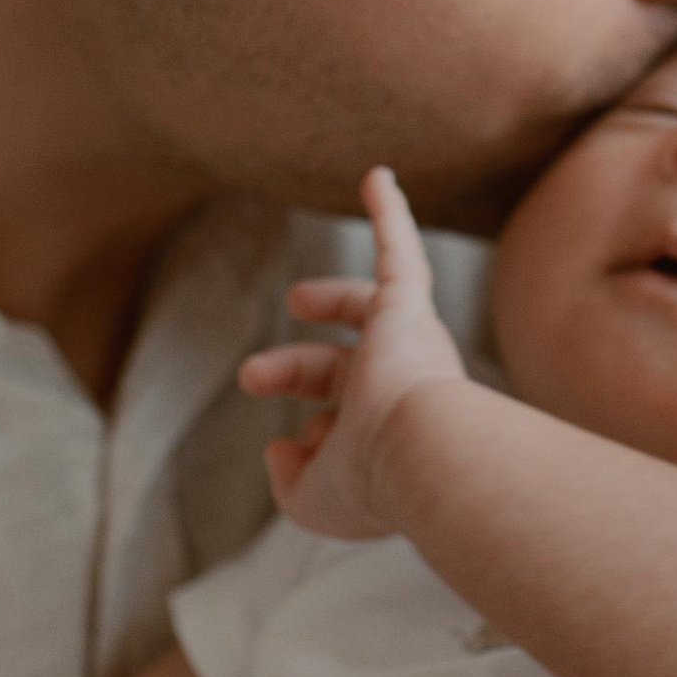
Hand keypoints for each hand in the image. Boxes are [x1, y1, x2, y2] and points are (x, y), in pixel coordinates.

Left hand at [240, 166, 470, 541]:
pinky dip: (389, 213)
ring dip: (332, 300)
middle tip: (252, 377)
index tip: (289, 450)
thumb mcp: (313, 500)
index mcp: (384, 433)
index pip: (340, 422)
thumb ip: (290, 479)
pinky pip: (402, 250)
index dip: (309, 436)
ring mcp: (409, 344)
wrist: (424, 456)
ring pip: (372, 308)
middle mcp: (403, 386)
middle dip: (295, 370)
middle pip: (341, 366)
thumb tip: (277, 446)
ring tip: (295, 299)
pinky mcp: (409, 309)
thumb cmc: (373, 483)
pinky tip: (376, 175)